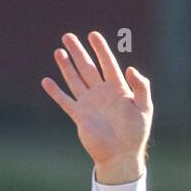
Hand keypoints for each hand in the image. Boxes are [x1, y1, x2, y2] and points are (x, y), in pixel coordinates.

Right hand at [41, 30, 151, 183]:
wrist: (122, 156)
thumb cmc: (136, 133)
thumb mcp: (144, 107)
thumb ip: (141, 87)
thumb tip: (130, 68)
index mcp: (118, 88)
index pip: (108, 63)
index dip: (101, 49)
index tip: (93, 35)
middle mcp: (102, 93)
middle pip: (88, 68)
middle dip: (79, 52)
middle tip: (68, 36)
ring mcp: (90, 104)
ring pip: (75, 80)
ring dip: (66, 66)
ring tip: (59, 51)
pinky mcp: (80, 116)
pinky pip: (65, 101)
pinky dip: (56, 92)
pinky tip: (46, 81)